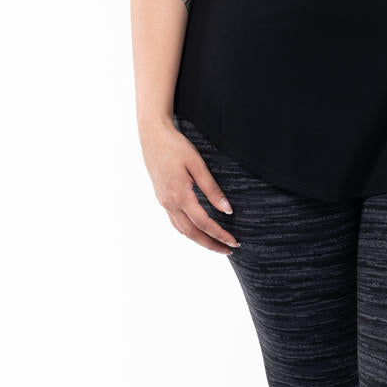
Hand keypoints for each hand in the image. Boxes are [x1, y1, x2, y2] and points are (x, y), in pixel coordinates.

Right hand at [142, 119, 239, 254]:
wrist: (152, 136)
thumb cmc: (176, 146)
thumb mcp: (197, 164)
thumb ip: (211, 188)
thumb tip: (226, 210)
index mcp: (180, 195)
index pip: (203, 223)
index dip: (220, 234)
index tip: (234, 242)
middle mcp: (169, 203)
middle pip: (192, 233)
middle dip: (211, 244)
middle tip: (229, 249)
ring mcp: (164, 202)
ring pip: (182, 230)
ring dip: (200, 240)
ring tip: (216, 244)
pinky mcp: (162, 198)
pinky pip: (175, 221)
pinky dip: (189, 230)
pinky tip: (198, 230)